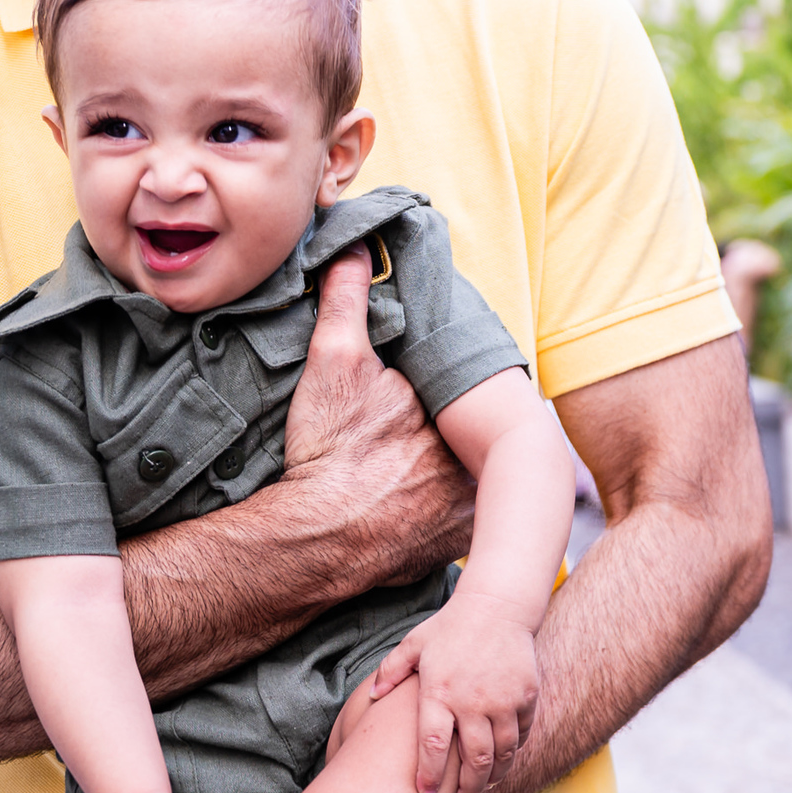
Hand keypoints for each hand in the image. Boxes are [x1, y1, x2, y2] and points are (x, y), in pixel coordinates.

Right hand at [283, 245, 474, 585]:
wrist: (317, 539)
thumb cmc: (330, 450)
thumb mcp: (335, 362)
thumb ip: (349, 301)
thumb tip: (356, 247)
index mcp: (456, 409)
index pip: (469, 385)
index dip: (453, 380)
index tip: (433, 382)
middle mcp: (474, 458)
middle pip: (475, 432)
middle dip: (459, 425)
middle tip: (424, 424)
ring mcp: (469, 506)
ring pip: (473, 476)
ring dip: (457, 469)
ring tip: (419, 463)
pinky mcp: (455, 545)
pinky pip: (462, 521)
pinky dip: (445, 511)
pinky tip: (418, 502)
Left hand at [372, 592, 539, 792]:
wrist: (497, 606)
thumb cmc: (450, 627)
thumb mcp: (414, 644)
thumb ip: (391, 671)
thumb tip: (372, 695)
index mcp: (440, 691)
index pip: (433, 745)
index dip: (429, 774)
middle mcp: (473, 700)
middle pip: (474, 760)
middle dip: (468, 788)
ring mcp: (503, 700)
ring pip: (503, 753)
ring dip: (493, 775)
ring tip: (482, 786)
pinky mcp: (526, 697)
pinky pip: (521, 735)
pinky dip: (513, 751)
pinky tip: (503, 758)